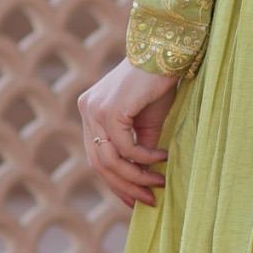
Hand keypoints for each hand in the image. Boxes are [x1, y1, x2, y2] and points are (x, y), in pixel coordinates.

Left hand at [78, 57, 180, 209]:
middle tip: (148, 200)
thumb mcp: (147, 121)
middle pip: (99, 164)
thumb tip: (142, 177)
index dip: (114, 182)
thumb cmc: (158, 83)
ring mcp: (95, 110)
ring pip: (110, 160)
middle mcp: (87, 110)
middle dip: (124, 187)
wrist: (164, 51)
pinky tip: (163, 158)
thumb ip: (139, 146)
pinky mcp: (110, 110)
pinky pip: (125, 147)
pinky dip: (144, 158)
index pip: (96, 157)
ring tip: (159, 183)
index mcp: (91, 112)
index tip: (134, 199)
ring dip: (136, 177)